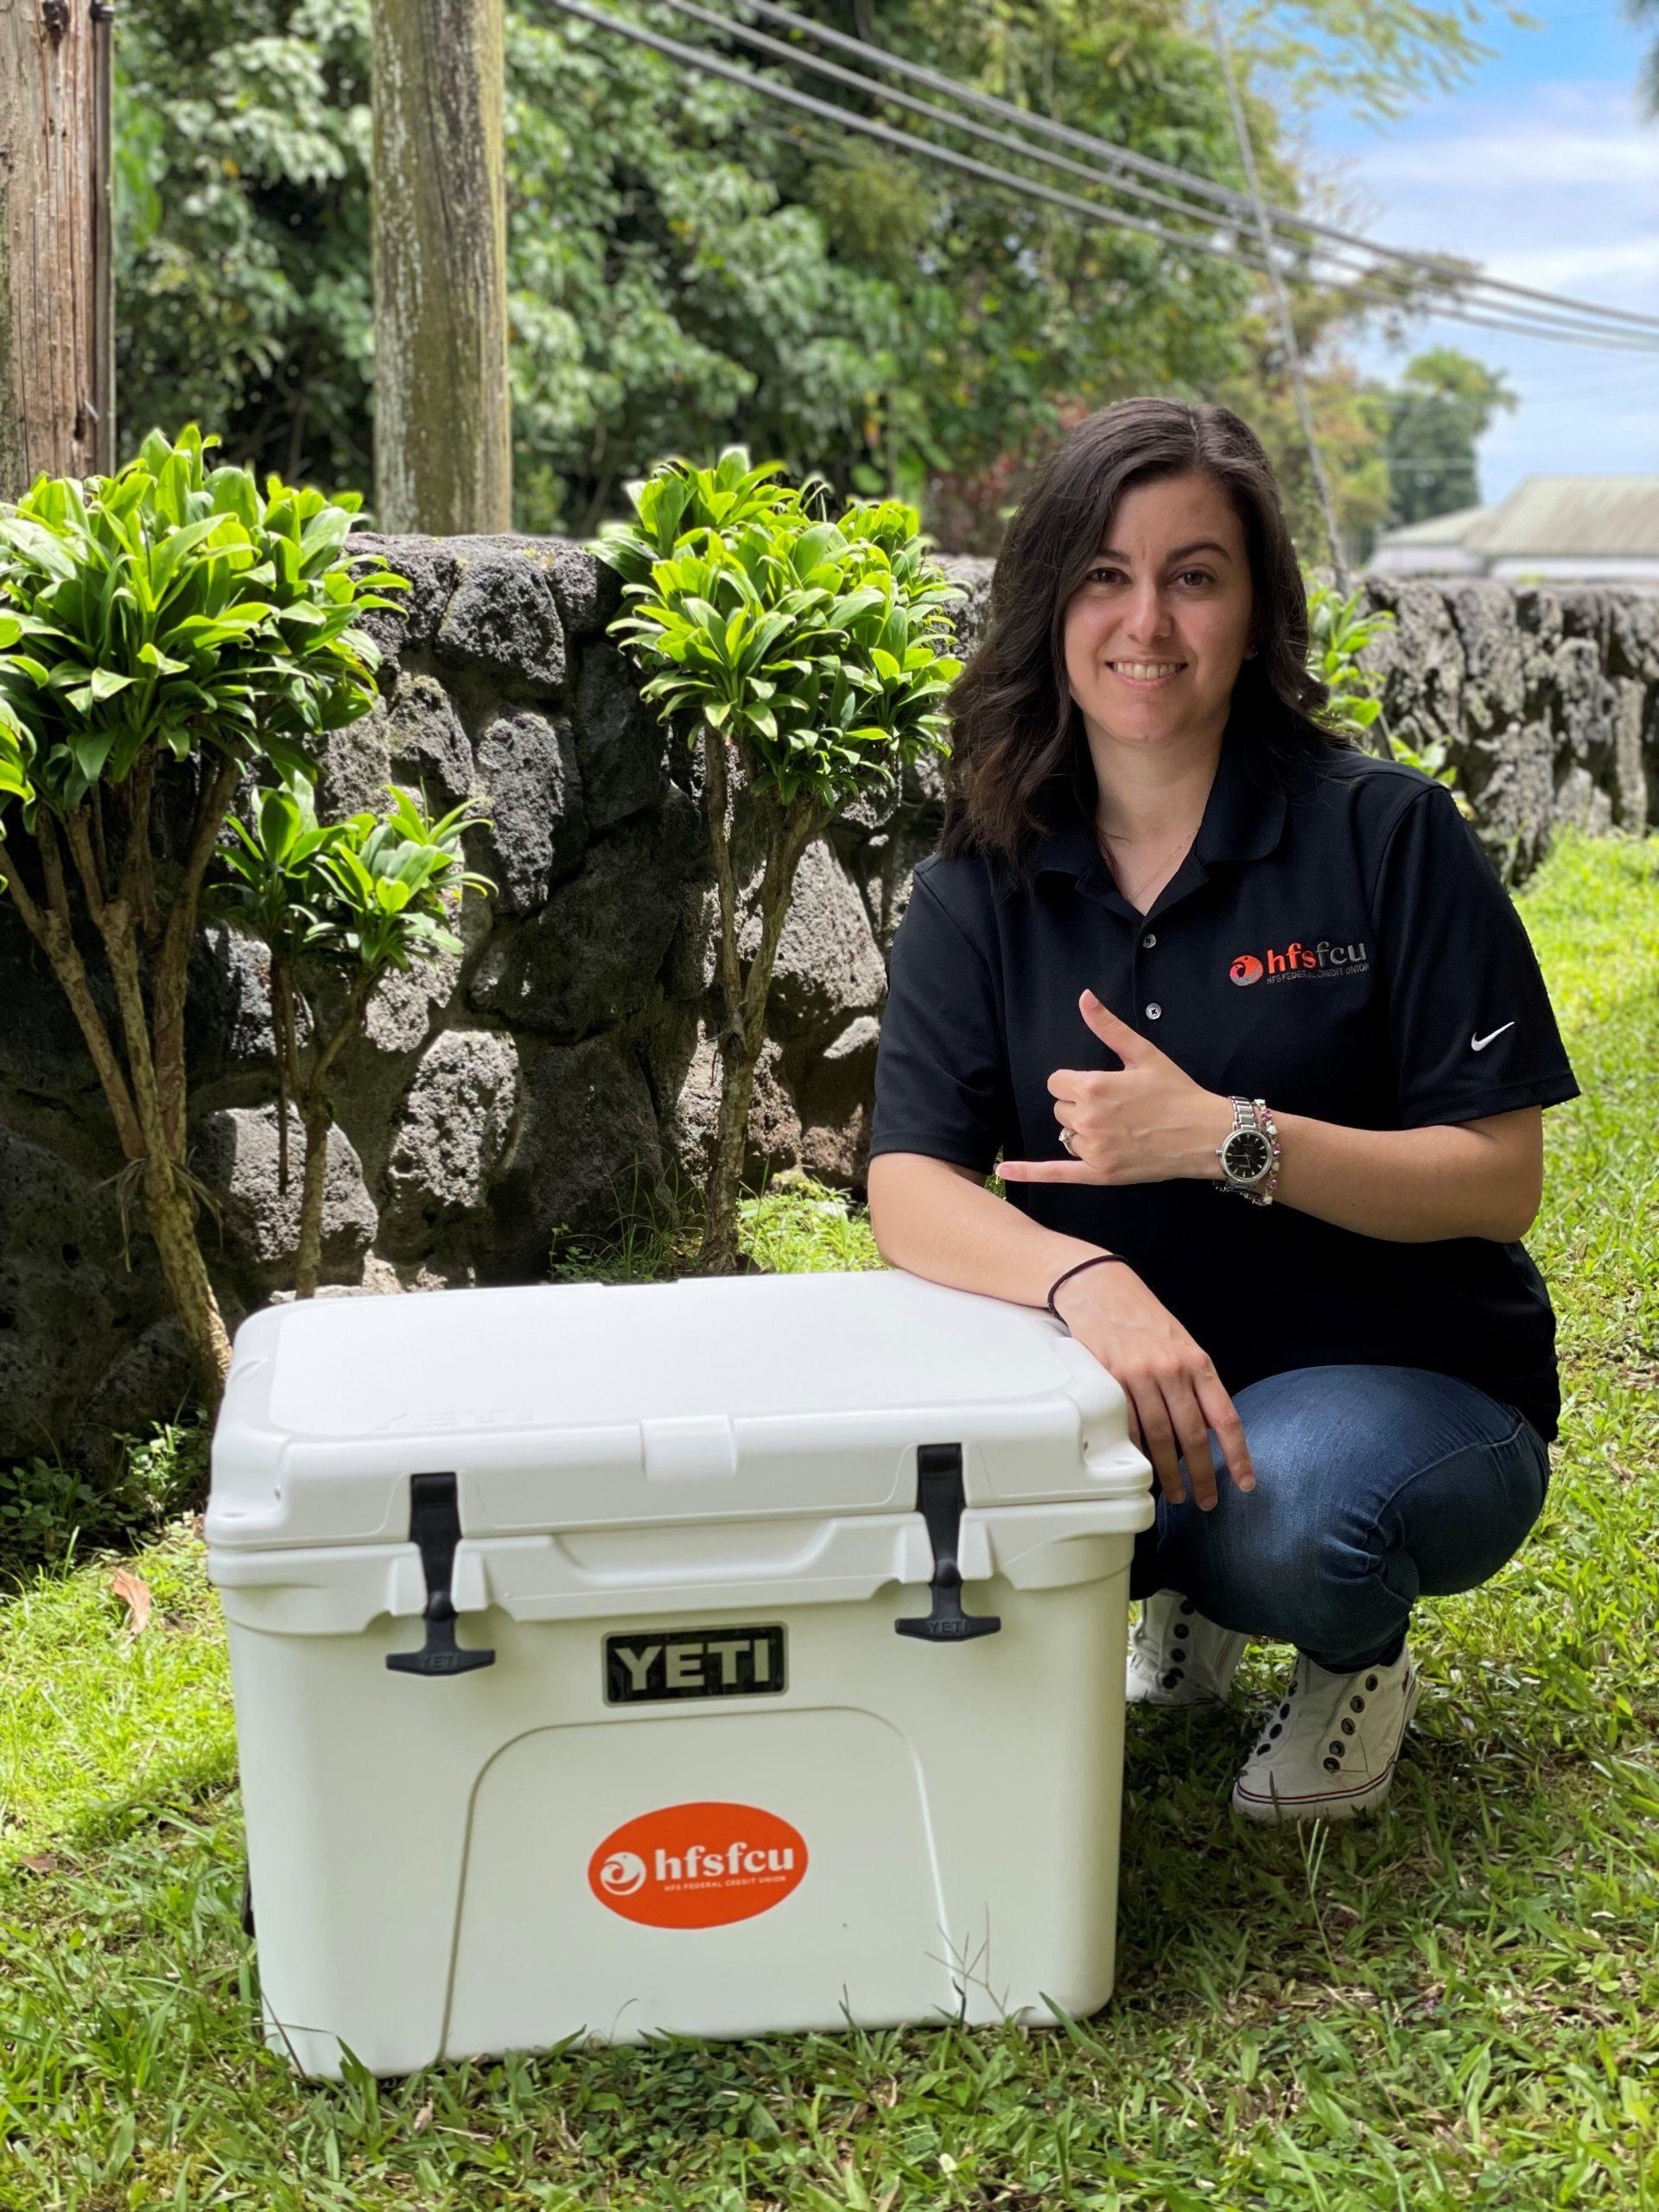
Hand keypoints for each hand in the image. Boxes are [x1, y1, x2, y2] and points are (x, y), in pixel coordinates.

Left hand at [998, 990, 1231, 1185]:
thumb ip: (1108, 1027)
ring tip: (1119, 1129)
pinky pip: (1056, 1172)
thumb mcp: (1143, 1054)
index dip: (1075, 1083)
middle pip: (1060, 1108)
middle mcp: (1088, 1118)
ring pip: (1066, 1135)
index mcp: (1094, 1087)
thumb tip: (1084, 996)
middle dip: (1080, 1106)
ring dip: (1082, 1132)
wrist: (1206, 1135)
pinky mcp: (1100, 1174)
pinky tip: (1004, 1171)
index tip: (1100, 1086)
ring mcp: (1093, 1149)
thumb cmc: (1176, 1092)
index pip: (1057, 1082)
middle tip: (1117, 1108)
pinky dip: (1029, 1172)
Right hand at [1054, 1261, 1255, 1511]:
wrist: (1101, 1288)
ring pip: (1161, 1437)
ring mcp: (1141, 1375)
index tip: (1245, 1482)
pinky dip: (1138, 1451)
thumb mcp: (1181, 1344)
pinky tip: (1143, 1466)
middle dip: (1203, 1475)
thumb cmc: (1143, 1318)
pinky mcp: (1112, 1379)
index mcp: (1198, 1363)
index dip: (1239, 1454)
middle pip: (1194, 1436)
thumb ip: (1194, 1382)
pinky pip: (1129, 1426)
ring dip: (1169, 1472)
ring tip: (1175, 1493)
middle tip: (1205, 1501)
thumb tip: (1205, 1428)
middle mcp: (1173, 1370)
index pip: (1226, 1417)